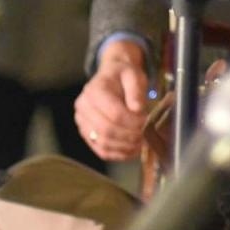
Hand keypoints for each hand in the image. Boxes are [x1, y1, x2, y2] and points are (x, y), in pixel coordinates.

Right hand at [74, 41, 151, 161]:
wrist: (112, 76)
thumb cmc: (123, 75)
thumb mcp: (133, 74)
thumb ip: (136, 90)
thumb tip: (137, 109)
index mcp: (94, 91)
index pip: (114, 113)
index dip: (133, 122)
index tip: (147, 122)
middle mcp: (83, 108)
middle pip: (107, 130)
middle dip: (130, 136)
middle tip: (147, 136)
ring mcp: (82, 123)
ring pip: (103, 143)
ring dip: (125, 147)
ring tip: (142, 144)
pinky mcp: (87, 134)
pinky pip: (101, 150)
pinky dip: (118, 154)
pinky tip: (132, 150)